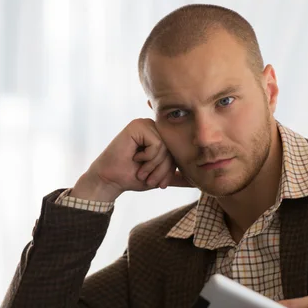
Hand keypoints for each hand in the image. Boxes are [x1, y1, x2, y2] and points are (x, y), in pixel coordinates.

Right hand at [71, 118, 190, 201]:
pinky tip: (134, 157)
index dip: (170, 170)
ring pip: (166, 147)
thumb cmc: (132, 177)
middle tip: (148, 178)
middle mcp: (154, 127)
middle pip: (173, 149)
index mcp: (160, 136)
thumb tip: (197, 180)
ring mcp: (146, 124)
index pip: (177, 151)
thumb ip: (176, 176)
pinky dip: (147, 157)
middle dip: (162, 170)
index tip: (157, 182)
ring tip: (141, 171)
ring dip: (154, 166)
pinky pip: (157, 144)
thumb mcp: (160, 177)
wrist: (111, 180)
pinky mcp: (138, 125)